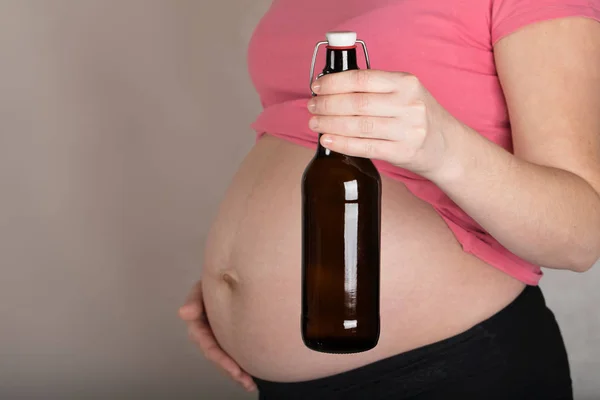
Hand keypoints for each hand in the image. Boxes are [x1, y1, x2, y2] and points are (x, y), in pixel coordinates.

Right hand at [178, 280, 256, 391]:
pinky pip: (232, 356)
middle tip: (244, 379)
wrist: (226, 280)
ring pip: (224, 360)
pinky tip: (251, 380)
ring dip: (235, 374)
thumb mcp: (201, 288)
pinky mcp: (226, 340)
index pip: (207, 344)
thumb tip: (184, 313)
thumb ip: (194, 299)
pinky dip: (240, 368)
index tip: (233, 367)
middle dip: (229, 369)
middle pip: (216, 356)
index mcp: (198, 324)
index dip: (219, 357)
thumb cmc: (211, 284)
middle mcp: (206, 335)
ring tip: (249, 384)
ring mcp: (216, 338)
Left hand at [308, 70, 460, 179]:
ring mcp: (407, 130)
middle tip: (311, 106)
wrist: (448, 146)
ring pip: (359, 125)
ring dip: (330, 123)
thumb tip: (332, 88)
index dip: (334, 83)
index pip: (362, 79)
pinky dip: (342, 143)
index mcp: (407, 83)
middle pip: (357, 103)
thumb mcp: (406, 93)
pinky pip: (365, 147)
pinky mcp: (402, 152)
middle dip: (327, 104)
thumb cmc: (419, 117)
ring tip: (314, 122)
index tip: (317, 87)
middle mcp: (408, 105)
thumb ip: (376, 88)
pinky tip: (327, 139)